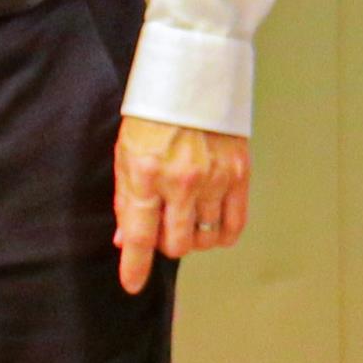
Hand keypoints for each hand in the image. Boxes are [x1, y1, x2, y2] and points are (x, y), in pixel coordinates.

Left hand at [111, 119, 249, 293]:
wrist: (194, 78)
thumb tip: (124, 240)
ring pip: (204, 239)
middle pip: (176, 244)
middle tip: (164, 228)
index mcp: (145, 174)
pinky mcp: (239, 174)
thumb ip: (125, 199)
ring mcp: (213, 179)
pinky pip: (234, 224)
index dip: (135, 266)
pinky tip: (212, 226)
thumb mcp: (126, 153)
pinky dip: (222, 235)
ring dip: (193, 239)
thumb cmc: (154, 115)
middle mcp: (180, 181)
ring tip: (188, 221)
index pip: (139, 235)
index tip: (132, 284)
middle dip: (166, 245)